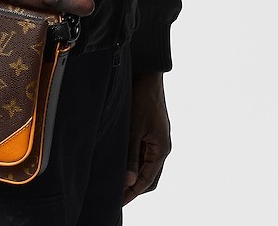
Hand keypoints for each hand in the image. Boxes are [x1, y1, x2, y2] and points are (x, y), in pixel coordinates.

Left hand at [123, 72, 170, 204]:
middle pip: (149, 177)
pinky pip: (144, 153)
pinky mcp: (151, 132)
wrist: (148, 75)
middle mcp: (162, 147)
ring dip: (134, 174)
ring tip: (115, 180)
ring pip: (147, 166)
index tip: (118, 201)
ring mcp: (157, 139)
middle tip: (115, 194)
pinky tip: (120, 161)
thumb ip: (131, 156)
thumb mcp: (133, 129)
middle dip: (134, 188)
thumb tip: (129, 182)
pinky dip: (134, 161)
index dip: (132, 193)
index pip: (147, 181)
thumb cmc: (141, 99)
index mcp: (161, 149)